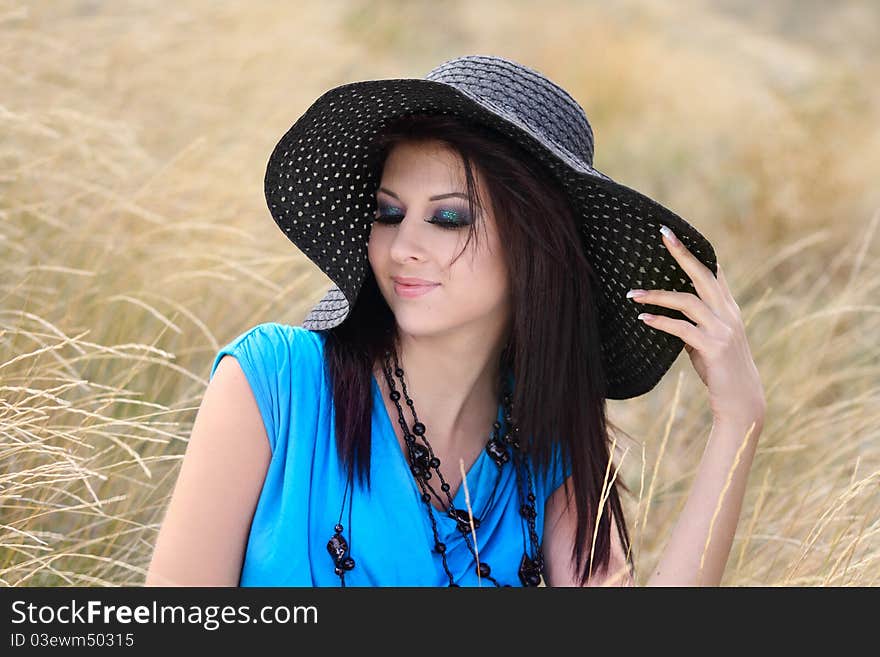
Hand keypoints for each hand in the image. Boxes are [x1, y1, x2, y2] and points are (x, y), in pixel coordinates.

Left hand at [626, 225, 765, 428]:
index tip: (675, 234)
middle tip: (663, 234)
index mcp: (728, 308)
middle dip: (682, 253)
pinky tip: (643, 320)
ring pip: (687, 301)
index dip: (696, 252)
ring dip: (657, 296)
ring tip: (631, 294)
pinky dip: (661, 322)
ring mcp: (723, 330)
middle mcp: (728, 314)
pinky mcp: (714, 347)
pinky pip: (682, 329)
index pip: (713, 272)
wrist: (742, 401)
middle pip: (704, 275)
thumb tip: (666, 315)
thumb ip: (693, 325)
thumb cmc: (720, 370)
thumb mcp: (707, 342)